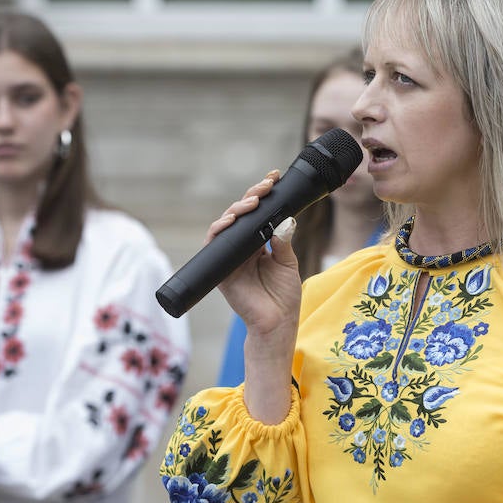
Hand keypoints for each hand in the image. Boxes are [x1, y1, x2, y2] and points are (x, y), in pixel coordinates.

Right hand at [207, 171, 302, 338]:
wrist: (277, 323)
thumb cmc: (284, 296)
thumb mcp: (288, 263)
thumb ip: (283, 240)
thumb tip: (284, 218)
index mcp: (259, 244)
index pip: (258, 214)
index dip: (263, 196)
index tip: (273, 179)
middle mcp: (243, 248)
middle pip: (241, 215)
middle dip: (252, 197)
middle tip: (265, 187)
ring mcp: (230, 257)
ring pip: (226, 225)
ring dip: (237, 210)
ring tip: (252, 202)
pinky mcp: (221, 269)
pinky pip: (214, 244)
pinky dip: (219, 230)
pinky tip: (230, 220)